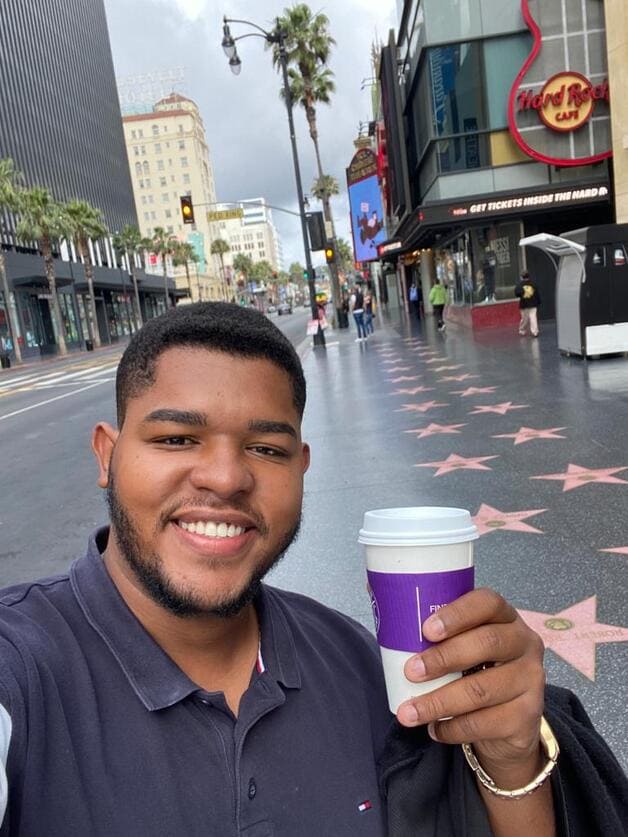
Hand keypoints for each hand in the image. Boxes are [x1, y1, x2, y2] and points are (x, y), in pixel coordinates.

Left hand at [397, 588, 545, 784]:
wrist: (509, 722)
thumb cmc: (473, 670)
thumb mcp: (460, 644)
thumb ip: (431, 626)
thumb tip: (376, 593)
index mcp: (504, 617)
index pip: (488, 602)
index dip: (457, 613)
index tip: (426, 629)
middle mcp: (524, 643)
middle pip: (486, 643)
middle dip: (442, 658)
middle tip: (410, 671)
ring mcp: (531, 680)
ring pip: (482, 690)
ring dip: (438, 701)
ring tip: (409, 712)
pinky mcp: (528, 717)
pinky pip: (486, 723)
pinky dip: (453, 727)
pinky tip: (434, 729)